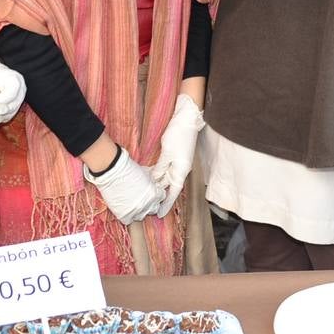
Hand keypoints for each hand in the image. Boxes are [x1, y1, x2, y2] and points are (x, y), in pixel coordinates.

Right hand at [83, 146, 165, 224]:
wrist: (112, 170)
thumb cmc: (127, 168)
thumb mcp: (146, 172)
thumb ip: (153, 181)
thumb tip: (156, 182)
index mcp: (154, 194)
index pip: (161, 198)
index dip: (156, 193)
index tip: (150, 192)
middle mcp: (147, 204)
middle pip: (154, 208)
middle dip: (150, 203)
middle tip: (141, 197)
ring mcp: (136, 211)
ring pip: (142, 216)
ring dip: (138, 210)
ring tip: (131, 202)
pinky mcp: (124, 215)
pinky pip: (128, 221)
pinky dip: (127, 215)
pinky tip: (124, 207)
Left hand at [151, 94, 204, 216]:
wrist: (187, 118)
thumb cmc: (179, 135)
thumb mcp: (168, 153)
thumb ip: (161, 168)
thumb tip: (155, 180)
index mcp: (181, 171)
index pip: (173, 193)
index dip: (166, 204)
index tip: (159, 214)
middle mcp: (180, 169)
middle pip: (169, 187)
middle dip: (160, 196)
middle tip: (148, 205)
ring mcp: (178, 162)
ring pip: (165, 177)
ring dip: (157, 185)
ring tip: (146, 193)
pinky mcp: (174, 155)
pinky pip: (164, 168)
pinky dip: (157, 173)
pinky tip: (148, 176)